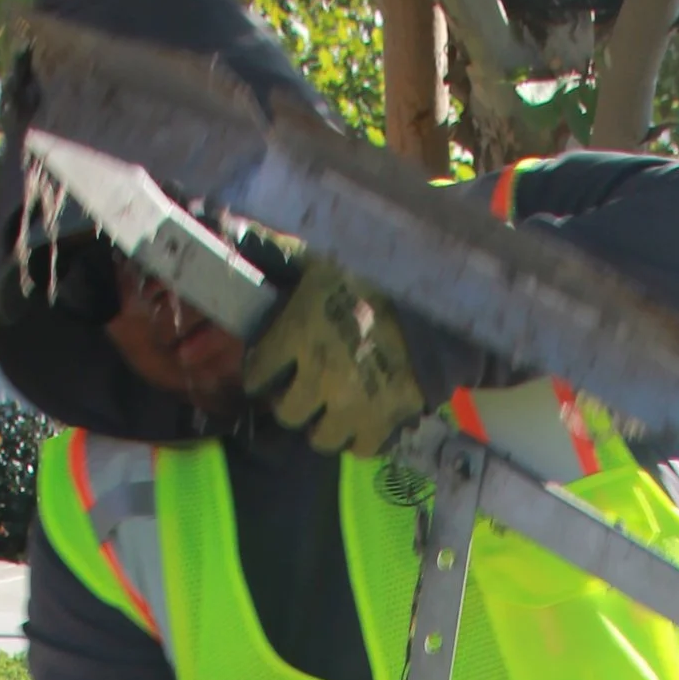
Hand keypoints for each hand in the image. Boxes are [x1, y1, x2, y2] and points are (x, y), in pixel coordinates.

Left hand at [244, 258, 425, 458]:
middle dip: (290, 402)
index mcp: (297, 333)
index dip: (259, 372)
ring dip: (322, 425)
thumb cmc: (375, 265)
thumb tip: (241, 233)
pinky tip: (361, 419)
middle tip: (299, 391)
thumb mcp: (322, 251)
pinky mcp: (386, 418)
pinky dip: (358, 437)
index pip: (259, 371)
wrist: (437, 291)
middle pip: (288, 413)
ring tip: (330, 410)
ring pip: (323, 438)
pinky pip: (362, 446)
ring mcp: (353, 402)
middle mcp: (319, 376)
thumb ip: (282, 251)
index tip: (264, 371)